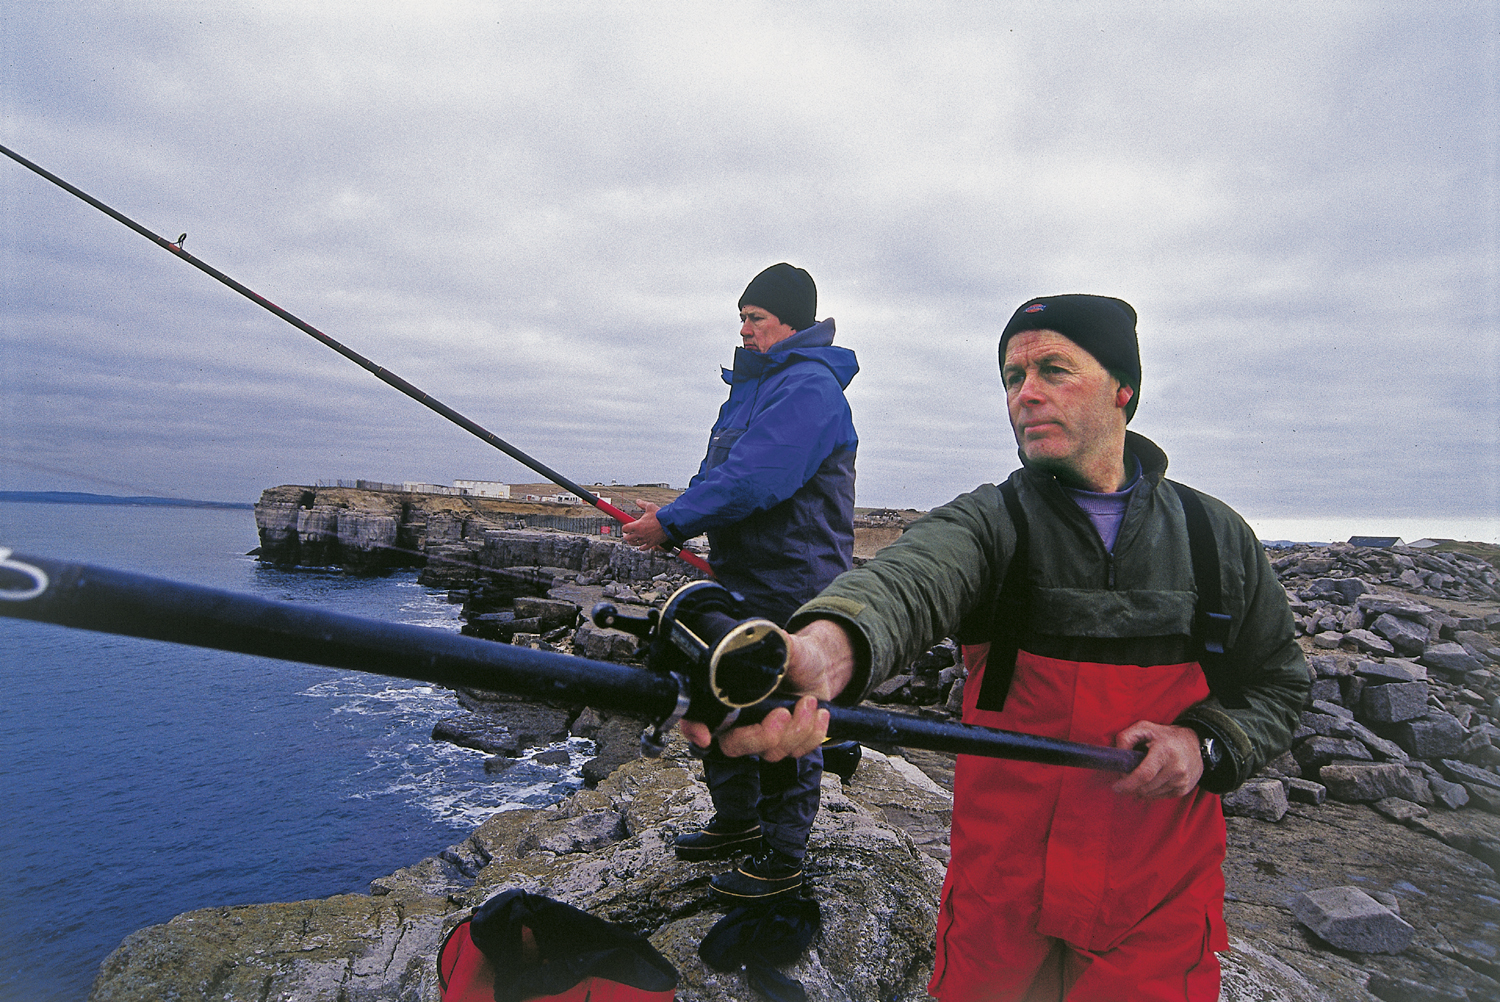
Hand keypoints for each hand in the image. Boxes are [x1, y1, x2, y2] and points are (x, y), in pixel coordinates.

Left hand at [621, 500, 667, 549]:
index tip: (626, 526)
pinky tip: (640, 545)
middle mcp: (639, 534)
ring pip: (634, 544)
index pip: (625, 528)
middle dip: (626, 536)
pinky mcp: (651, 543)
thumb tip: (638, 501)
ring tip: (632, 539)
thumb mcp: (650, 506)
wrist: (669, 524)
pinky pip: (643, 548)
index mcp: (637, 525)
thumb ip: (642, 504)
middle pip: (627, 538)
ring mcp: (645, 539)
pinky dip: (641, 547)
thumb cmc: (660, 515)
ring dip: (632, 542)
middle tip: (626, 534)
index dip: (624, 527)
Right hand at [679, 618, 855, 760]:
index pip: (698, 717)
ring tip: (808, 701)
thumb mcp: (786, 645)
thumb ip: (774, 643)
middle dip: (761, 736)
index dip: (694, 729)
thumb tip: (770, 636)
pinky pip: (795, 752)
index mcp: (729, 695)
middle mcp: (740, 719)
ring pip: (770, 751)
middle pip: (734, 746)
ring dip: (796, 728)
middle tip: (782, 713)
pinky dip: (812, 734)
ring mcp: (762, 735)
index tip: (704, 735)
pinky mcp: (785, 743)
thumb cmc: (796, 656)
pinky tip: (818, 713)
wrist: (820, 667)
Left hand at [1111, 721, 1203, 799]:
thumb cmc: (1165, 736)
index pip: (1144, 774)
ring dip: (1140, 788)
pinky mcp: (1183, 790)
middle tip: (1127, 775)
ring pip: (1150, 794)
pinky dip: (1150, 791)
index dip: (1128, 783)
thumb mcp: (1144, 728)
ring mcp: (1181, 781)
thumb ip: (1126, 738)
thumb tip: (1117, 758)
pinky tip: (1152, 779)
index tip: (1116, 787)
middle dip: (1131, 785)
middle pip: (1145, 787)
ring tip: (1143, 774)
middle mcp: (1176, 768)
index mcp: (1165, 752)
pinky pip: (1159, 796)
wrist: (1195, 744)